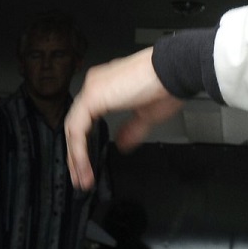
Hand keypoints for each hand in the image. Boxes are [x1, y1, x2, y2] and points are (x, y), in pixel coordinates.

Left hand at [65, 47, 183, 190]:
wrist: (174, 70)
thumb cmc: (167, 86)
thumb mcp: (148, 115)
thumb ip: (131, 129)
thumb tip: (121, 144)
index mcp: (108, 86)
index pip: (86, 118)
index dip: (85, 142)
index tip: (90, 162)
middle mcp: (96, 85)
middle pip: (76, 124)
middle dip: (77, 154)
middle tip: (81, 176)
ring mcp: (92, 89)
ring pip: (73, 128)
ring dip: (76, 156)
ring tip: (82, 177)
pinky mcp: (93, 97)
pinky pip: (77, 129)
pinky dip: (79, 149)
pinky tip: (85, 164)